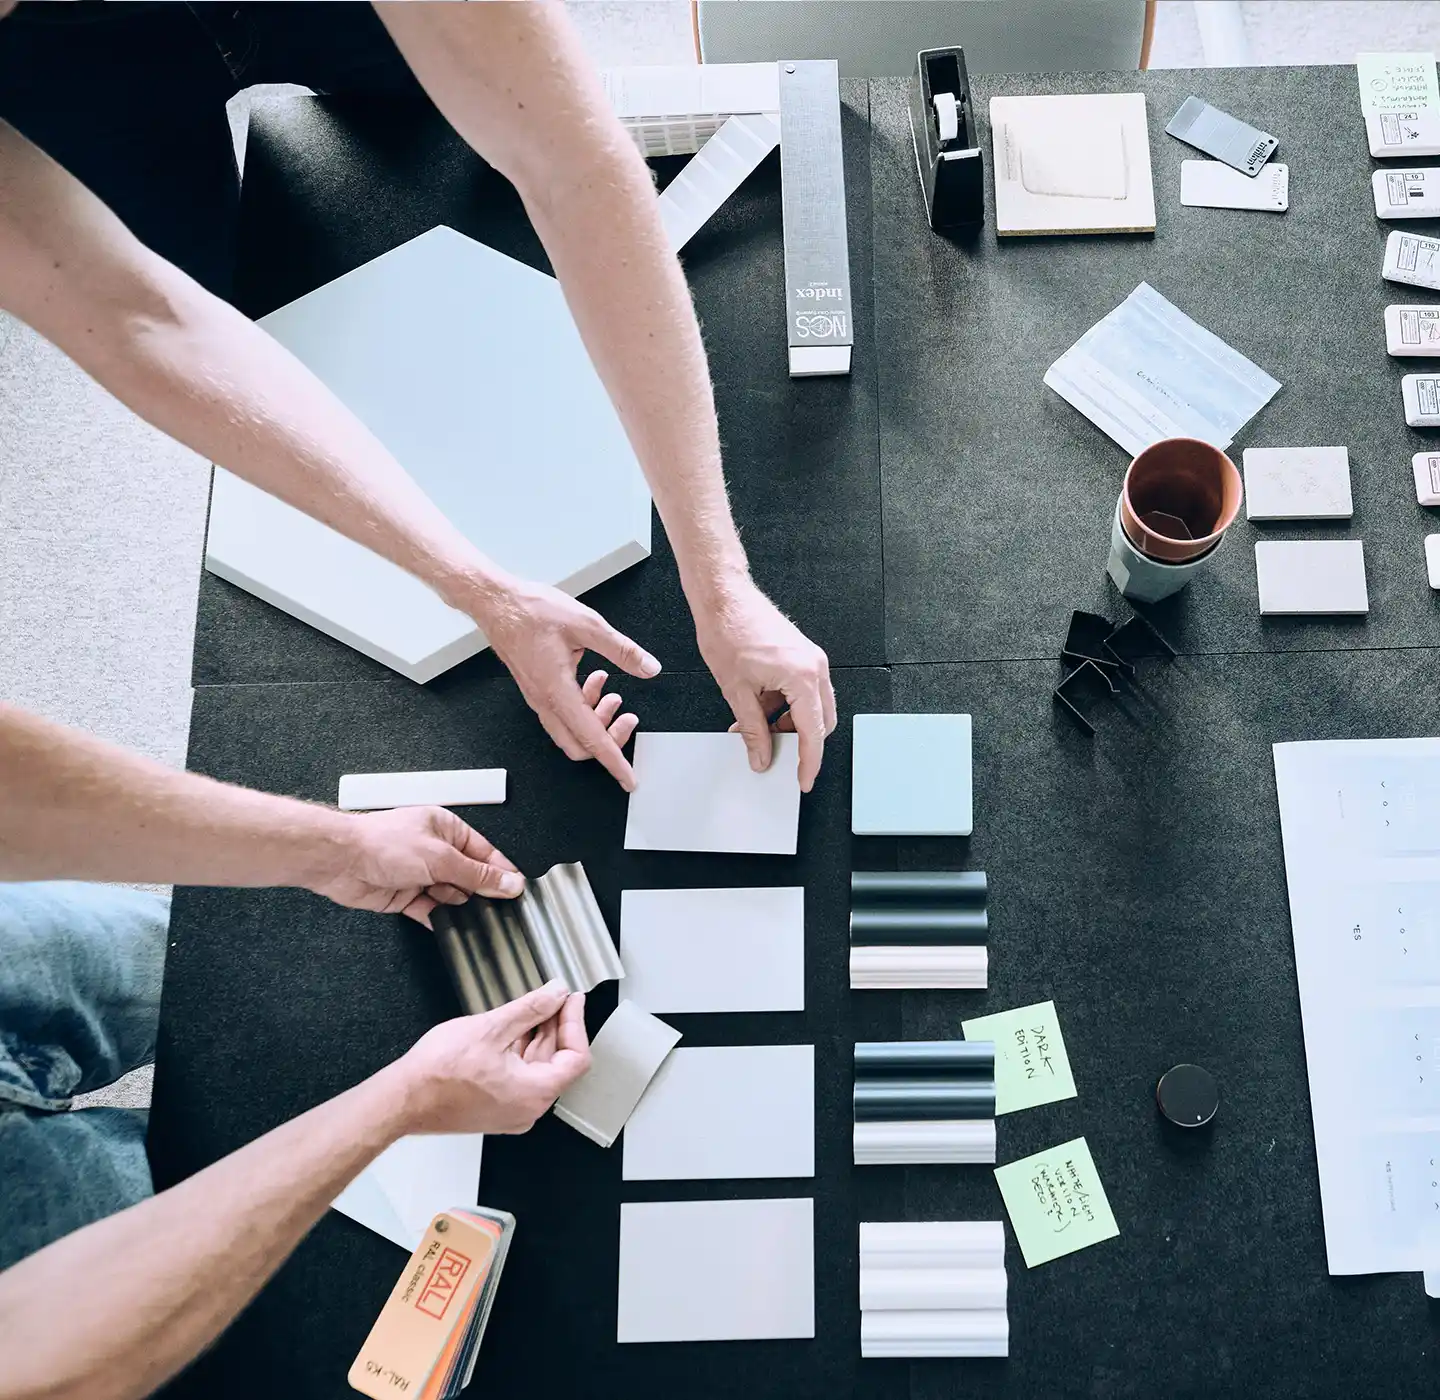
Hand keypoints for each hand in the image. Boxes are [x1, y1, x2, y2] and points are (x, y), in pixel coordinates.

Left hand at [308, 806, 522, 925]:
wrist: (341, 861)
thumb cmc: (382, 843)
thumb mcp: (441, 858)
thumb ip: (477, 874)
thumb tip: (508, 882)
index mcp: (446, 828)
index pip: (485, 852)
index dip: (501, 871)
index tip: (518, 890)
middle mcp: (434, 850)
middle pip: (470, 876)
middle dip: (479, 891)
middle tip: (496, 907)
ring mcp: (419, 874)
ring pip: (451, 896)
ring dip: (458, 906)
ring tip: (467, 915)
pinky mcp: (405, 895)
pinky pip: (430, 911)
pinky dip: (439, 919)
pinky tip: (448, 925)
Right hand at [394, 981, 590, 1133]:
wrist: (402, 1099)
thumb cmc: (438, 1072)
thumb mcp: (492, 1028)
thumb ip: (531, 1009)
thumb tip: (556, 993)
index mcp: (535, 1093)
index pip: (576, 1057)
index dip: (576, 1022)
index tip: (571, 1000)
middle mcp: (528, 1109)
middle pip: (558, 1063)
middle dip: (556, 1027)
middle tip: (554, 997)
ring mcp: (511, 1112)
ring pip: (538, 1070)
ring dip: (538, 1038)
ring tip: (533, 1008)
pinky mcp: (495, 1109)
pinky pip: (520, 1078)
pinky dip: (521, 1053)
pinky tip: (513, 1030)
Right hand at [469, 576, 654, 789]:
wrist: (497, 603)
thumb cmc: (531, 610)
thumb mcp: (587, 624)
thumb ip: (621, 650)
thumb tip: (648, 667)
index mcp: (557, 691)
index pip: (592, 739)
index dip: (614, 762)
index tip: (629, 779)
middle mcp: (545, 701)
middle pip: (580, 744)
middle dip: (610, 738)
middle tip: (628, 717)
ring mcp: (538, 698)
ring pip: (572, 730)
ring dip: (597, 718)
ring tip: (613, 693)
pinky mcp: (537, 689)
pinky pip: (564, 714)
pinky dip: (585, 706)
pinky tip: (595, 680)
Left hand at [694, 579, 835, 791]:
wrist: (724, 597)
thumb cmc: (728, 630)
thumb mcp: (736, 690)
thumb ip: (752, 729)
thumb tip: (761, 756)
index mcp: (802, 676)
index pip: (813, 732)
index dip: (809, 761)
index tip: (804, 780)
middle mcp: (814, 666)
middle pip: (821, 721)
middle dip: (799, 742)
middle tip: (774, 753)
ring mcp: (810, 659)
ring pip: (812, 707)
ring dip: (789, 723)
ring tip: (756, 726)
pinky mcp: (801, 655)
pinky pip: (802, 691)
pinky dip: (785, 706)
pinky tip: (758, 708)